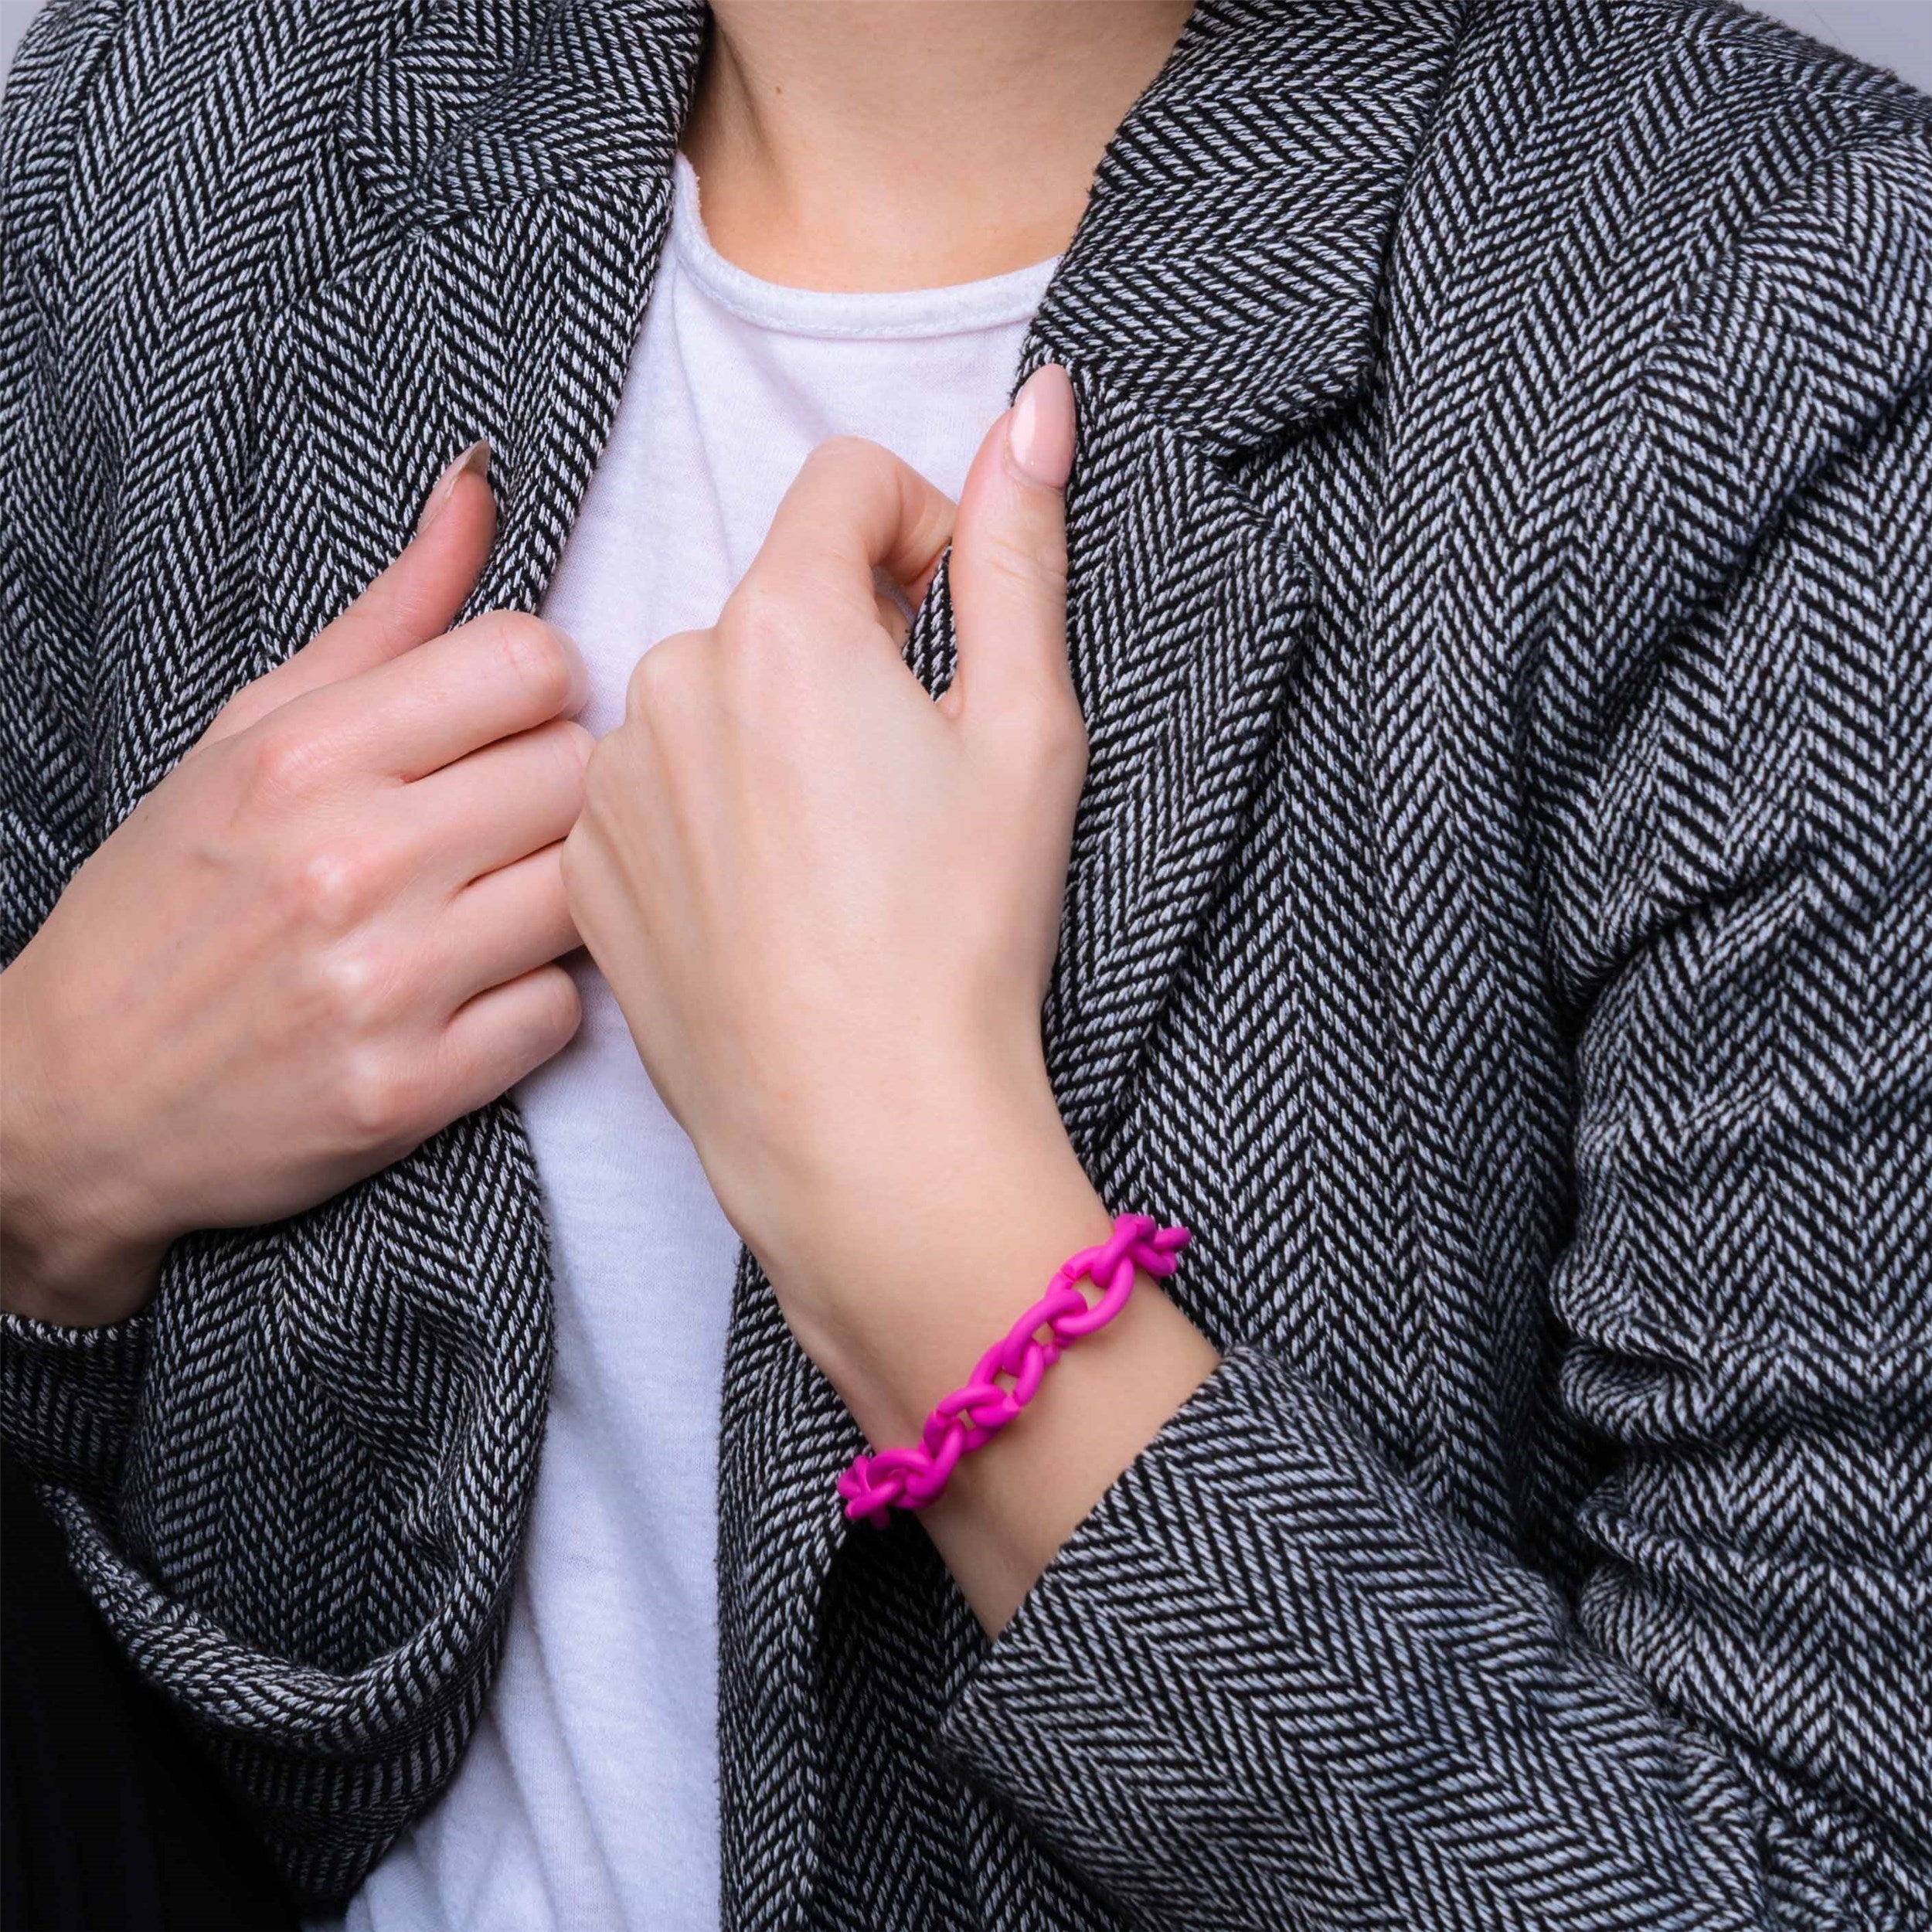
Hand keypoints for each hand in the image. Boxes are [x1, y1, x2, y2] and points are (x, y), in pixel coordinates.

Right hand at [1, 448, 590, 1326]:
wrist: (75, 1099)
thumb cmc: (169, 901)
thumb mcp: (251, 736)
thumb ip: (388, 617)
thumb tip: (483, 483)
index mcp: (303, 754)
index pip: (530, 662)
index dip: (537, 692)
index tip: (503, 728)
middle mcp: (347, 861)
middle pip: (577, 772)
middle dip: (557, 791)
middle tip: (504, 824)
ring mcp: (382, 982)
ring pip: (585, 891)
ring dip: (560, 893)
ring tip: (497, 901)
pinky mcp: (410, 1091)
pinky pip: (561, 1013)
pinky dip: (537, 1001)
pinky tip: (480, 991)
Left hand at [565, 368, 1217, 1625]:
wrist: (862, 1128)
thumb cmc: (960, 934)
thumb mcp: (1029, 730)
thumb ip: (1021, 550)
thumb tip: (1038, 402)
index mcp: (785, 622)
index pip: (847, 481)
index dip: (924, 533)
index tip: (955, 625)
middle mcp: (669, 675)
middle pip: (777, 595)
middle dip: (852, 642)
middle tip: (914, 768)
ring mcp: (614, 778)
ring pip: (713, 693)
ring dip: (778, 726)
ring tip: (843, 850)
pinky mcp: (590, 866)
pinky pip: (655, 784)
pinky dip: (713, 807)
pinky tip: (775, 900)